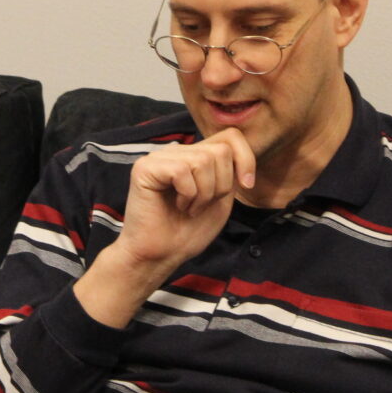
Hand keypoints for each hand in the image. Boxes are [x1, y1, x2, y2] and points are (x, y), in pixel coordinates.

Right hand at [74, 129, 255, 327]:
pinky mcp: (145, 168)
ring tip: (188, 208)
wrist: (161, 256)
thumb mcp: (222, 197)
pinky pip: (182, 171)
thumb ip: (230, 171)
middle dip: (220, 185)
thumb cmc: (188, 231)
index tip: (246, 185)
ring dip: (203, 194)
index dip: (246, 159)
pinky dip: (187, 195)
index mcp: (194, 156)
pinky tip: (177, 205)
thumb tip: (242, 151)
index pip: (230, 136)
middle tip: (202, 205)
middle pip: (220, 151)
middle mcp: (176, 152)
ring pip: (203, 160)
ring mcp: (159, 157)